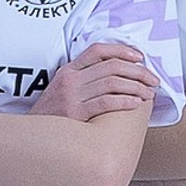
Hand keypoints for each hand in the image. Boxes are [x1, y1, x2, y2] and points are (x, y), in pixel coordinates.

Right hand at [32, 42, 157, 122]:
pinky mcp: (75, 113)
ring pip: (112, 83)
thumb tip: (117, 74)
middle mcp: (70, 80)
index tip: (140, 58)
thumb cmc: (53, 114)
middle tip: (153, 80)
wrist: (32, 134)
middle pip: (112, 66)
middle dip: (139, 72)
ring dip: (136, 87)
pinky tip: (136, 103)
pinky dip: (125, 101)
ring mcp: (72, 96)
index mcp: (68, 70)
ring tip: (148, 94)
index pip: (98, 50)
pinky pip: (106, 102)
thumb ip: (83, 78)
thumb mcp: (62, 88)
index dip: (122, 50)